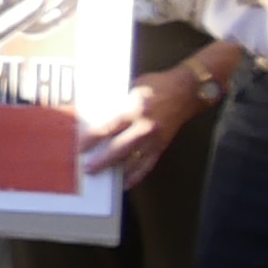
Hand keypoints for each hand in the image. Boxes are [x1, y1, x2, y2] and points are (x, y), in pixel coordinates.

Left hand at [79, 67, 205, 184]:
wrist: (187, 91)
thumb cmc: (157, 85)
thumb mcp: (132, 88)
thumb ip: (116, 103)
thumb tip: (95, 114)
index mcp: (134, 110)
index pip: (108, 128)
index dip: (92, 140)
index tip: (80, 148)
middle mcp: (145, 127)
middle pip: (119, 148)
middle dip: (102, 161)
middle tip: (88, 169)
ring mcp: (155, 139)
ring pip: (133, 160)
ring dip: (117, 171)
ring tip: (102, 178)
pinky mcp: (163, 146)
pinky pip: (148, 165)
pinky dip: (136, 175)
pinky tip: (126, 183)